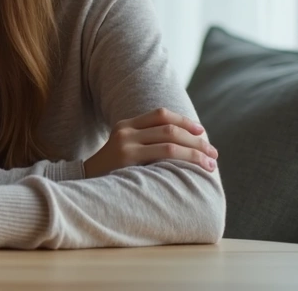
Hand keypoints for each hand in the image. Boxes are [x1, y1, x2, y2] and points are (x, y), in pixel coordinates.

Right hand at [83, 108, 218, 177]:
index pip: (160, 114)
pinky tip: (195, 168)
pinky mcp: (127, 157)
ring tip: (210, 164)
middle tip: (213, 153)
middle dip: (196, 140)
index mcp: (126, 124)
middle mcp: (125, 130)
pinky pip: (163, 153)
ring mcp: (125, 143)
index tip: (202, 132)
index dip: (184, 120)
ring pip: (170, 140)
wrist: (85, 183)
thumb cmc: (112, 171)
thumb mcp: (125, 150)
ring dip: (195, 151)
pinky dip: (183, 159)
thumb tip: (184, 144)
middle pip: (169, 127)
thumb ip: (145, 142)